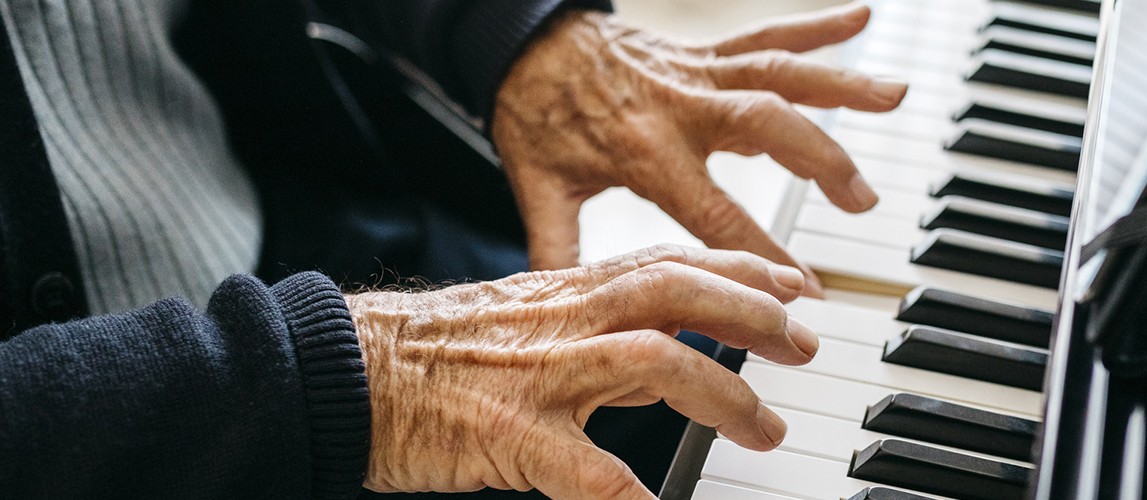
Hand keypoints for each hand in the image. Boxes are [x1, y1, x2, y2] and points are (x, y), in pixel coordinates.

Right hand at [349, 245, 819, 497]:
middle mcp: (561, 320)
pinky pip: (583, 469)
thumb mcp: (526, 324)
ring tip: (764, 430)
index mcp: (564, 292)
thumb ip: (598, 334)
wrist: (343, 370)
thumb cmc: (430, 354)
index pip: (668, 262)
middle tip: (802, 346)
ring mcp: (537, 375)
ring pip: (651, 361)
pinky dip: (630, 493)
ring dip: (720, 393)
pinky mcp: (506, 434)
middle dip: (751, 314)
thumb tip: (671, 353)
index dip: (739, 270)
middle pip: (675, 293)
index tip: (794, 286)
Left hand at [493, 3, 907, 295]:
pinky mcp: (703, 52)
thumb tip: (573, 312)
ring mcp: (697, 74)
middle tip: (863, 201)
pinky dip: (815, 26)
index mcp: (645, 151)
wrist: (523, 42)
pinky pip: (764, 35)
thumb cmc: (534, 116)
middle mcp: (682, 106)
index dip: (763, 253)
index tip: (805, 290)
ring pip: (779, 74)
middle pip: (767, 126)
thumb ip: (558, 247)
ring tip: (895, 96)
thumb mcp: (538, 187)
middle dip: (821, 162)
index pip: (716, 212)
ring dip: (840, 84)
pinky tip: (862, 16)